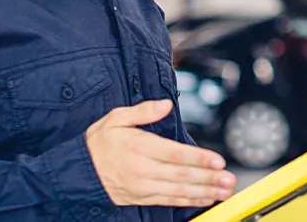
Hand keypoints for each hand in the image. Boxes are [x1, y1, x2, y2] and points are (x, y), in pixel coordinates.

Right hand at [86, 99, 236, 206]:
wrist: (78, 170)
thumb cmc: (99, 143)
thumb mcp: (116, 118)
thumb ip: (143, 111)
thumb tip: (165, 105)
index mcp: (138, 147)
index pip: (175, 154)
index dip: (199, 158)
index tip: (218, 160)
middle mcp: (142, 169)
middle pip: (181, 175)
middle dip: (208, 178)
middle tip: (229, 179)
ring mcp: (142, 186)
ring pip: (178, 191)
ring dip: (204, 191)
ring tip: (223, 191)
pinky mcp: (141, 197)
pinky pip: (168, 200)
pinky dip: (188, 201)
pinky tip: (204, 198)